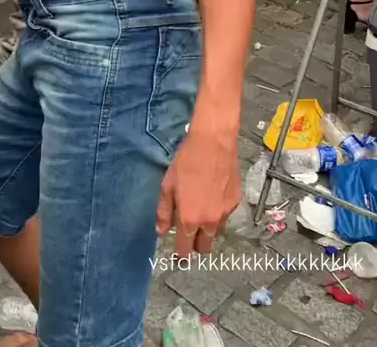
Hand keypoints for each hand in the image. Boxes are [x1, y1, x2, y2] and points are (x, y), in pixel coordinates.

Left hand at [157, 128, 240, 257]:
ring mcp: (226, 213)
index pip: (186, 250)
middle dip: (196, 245)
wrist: (214, 142)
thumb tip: (161, 231)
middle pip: (205, 248)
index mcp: (190, 220)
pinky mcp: (236, 202)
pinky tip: (213, 194)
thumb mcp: (168, 185)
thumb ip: (164, 212)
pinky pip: (225, 215)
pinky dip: (218, 212)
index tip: (178, 254)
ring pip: (216, 232)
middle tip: (189, 232)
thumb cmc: (186, 162)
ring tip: (201, 208)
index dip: (181, 255)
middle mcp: (210, 222)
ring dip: (208, 229)